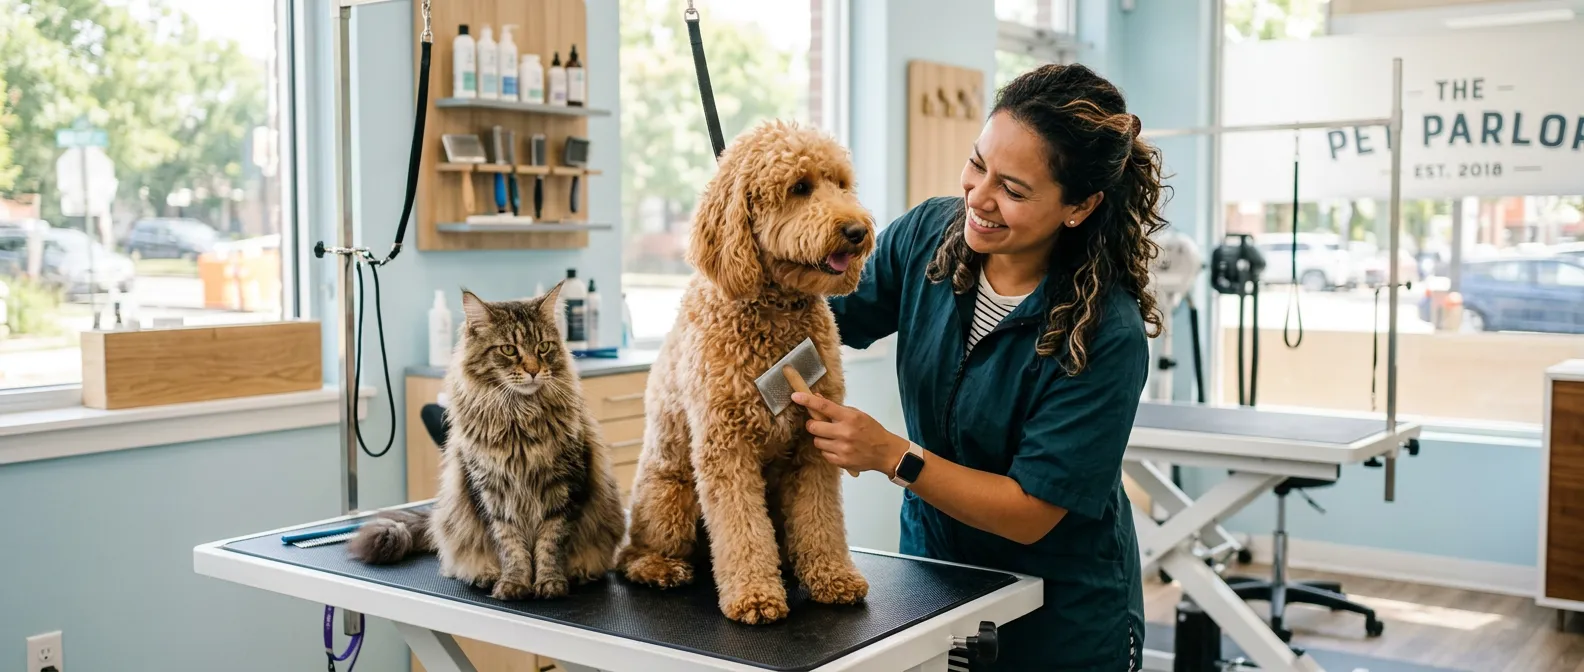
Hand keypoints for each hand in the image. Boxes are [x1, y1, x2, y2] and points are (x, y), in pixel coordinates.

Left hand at [791, 392, 909, 475]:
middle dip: (814, 425)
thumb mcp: (857, 414)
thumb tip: (817, 398)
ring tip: (833, 438)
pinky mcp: (841, 461)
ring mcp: (842, 449)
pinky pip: (824, 454)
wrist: (885, 452)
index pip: (824, 407)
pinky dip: (827, 450)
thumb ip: (837, 408)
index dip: (808, 401)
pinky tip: (838, 448)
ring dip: (821, 438)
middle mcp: (845, 433)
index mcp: (850, 418)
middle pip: (814, 427)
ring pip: (817, 441)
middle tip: (820, 425)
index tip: (796, 396)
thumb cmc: (871, 431)